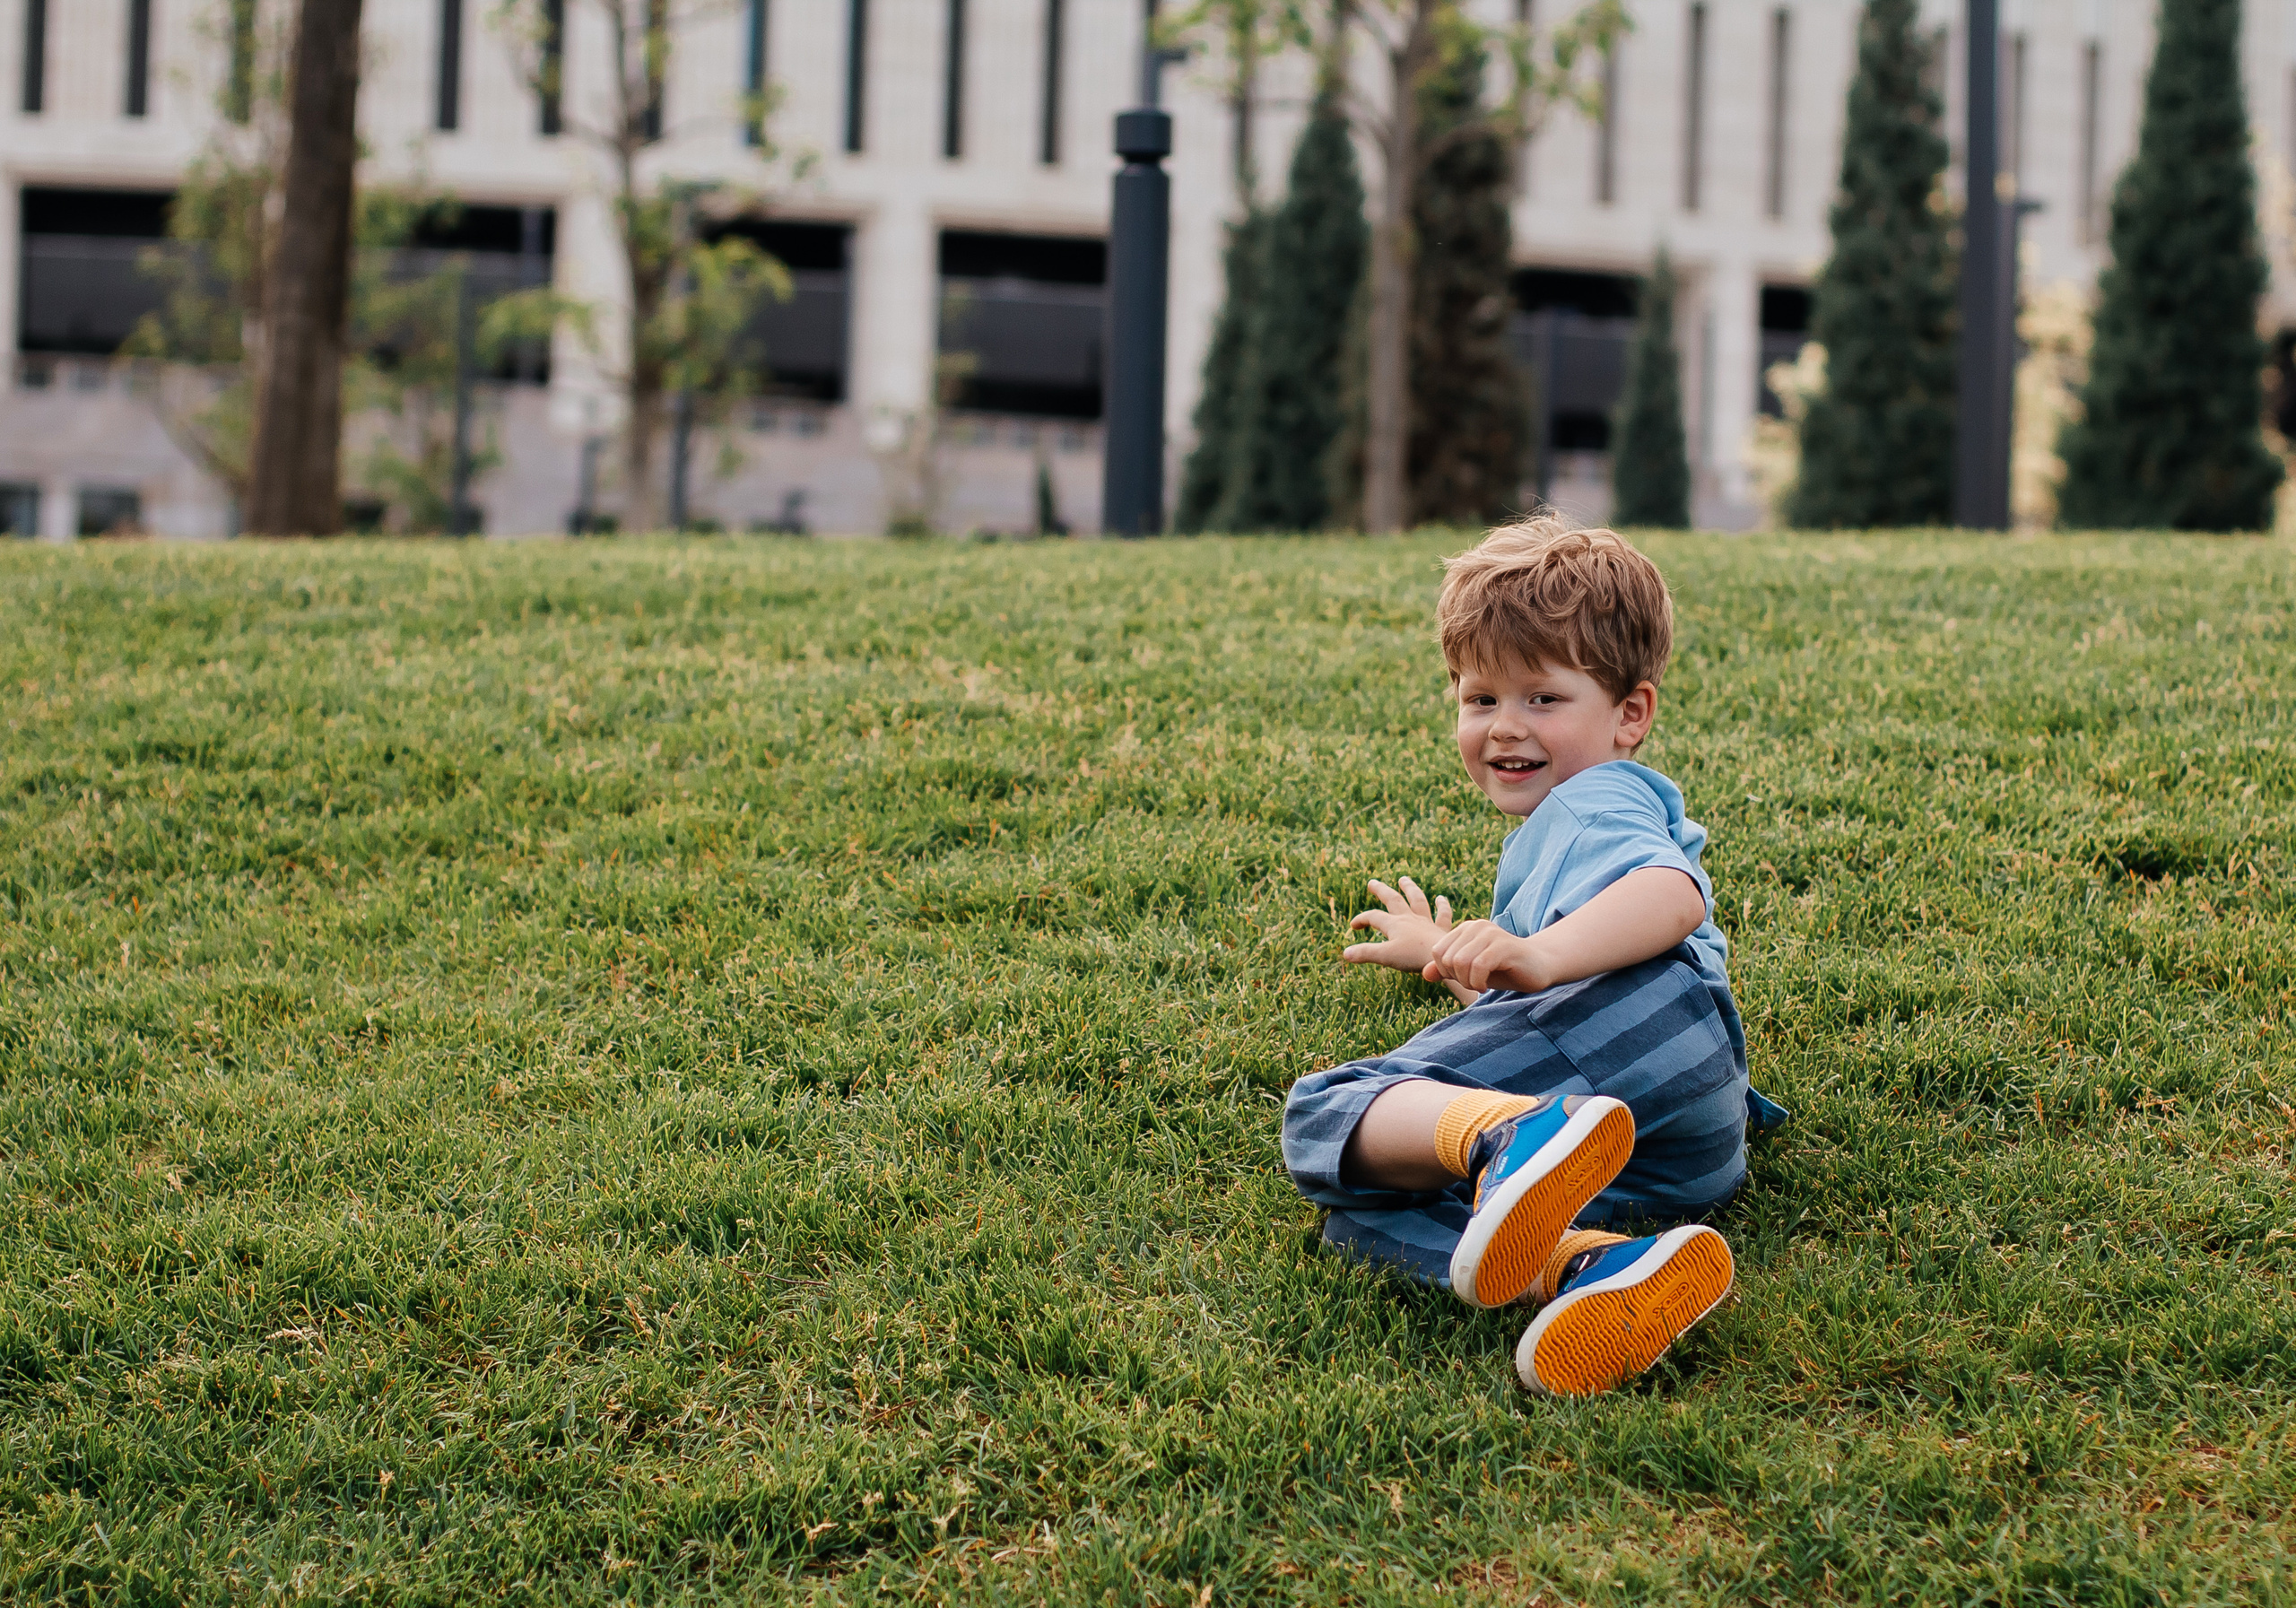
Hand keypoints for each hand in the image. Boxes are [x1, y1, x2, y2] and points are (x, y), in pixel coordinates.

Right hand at [1342, 878, 1453, 974]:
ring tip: (1404, 879)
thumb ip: (1365, 953)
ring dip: (1410, 889)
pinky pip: (1442, 915)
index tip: (1353, 926)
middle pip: (1393, 900)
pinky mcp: (1441, 930)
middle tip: (1372, 882)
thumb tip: (1345, 953)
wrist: (1442, 961)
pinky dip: (1442, 906)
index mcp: (1394, 924)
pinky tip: (1441, 899)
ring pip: (1417, 900)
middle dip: (1381, 891)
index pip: (1373, 917)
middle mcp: (1409, 919)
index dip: (1361, 919)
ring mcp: (1426, 922)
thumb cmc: (1413, 958)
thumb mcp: (1385, 956)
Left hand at [1424, 919, 1549, 994]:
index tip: (1463, 978)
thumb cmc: (1503, 970)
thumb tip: (1425, 975)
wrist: (1539, 967)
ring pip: (1460, 962)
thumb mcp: (1470, 972)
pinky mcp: (1503, 945)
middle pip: (1447, 958)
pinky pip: (1478, 965)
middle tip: (1473, 984)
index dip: (1445, 972)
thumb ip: (1447, 971)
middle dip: (1456, 978)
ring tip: (1479, 985)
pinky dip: (1477, 981)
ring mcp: (1490, 934)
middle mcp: (1475, 926)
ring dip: (1467, 982)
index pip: (1437, 952)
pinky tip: (1485, 986)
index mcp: (1465, 929)